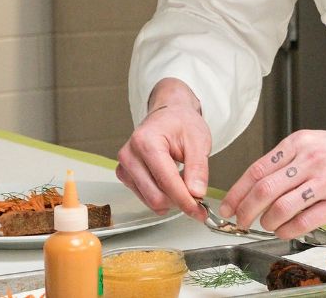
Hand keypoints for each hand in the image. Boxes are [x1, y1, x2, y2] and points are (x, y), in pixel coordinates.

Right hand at [116, 83, 211, 220]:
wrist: (168, 114)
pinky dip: (162, 195)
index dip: (186, 201)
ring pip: (150, 200)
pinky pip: (145, 197)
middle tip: (197, 198)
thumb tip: (196, 194)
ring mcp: (124, 166)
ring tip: (184, 183)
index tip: (201, 211)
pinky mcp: (125, 175)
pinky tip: (171, 182)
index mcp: (146, 141)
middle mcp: (130, 154)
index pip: (166, 182)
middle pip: (155, 197)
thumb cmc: (181, 123)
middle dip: (179, 202)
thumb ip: (198, 168)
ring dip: (171, 200)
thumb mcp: (198, 141)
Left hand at [220, 130, 325, 237]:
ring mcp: (325, 181)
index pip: (257, 168)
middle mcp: (310, 159)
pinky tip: (285, 231)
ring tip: (267, 225)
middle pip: (264, 189)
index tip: (229, 205)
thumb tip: (256, 184)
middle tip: (241, 221)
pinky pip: (303, 221)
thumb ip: (288, 160)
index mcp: (299, 142)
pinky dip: (287, 230)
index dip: (238, 191)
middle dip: (246, 210)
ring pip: (281, 207)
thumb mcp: (315, 144)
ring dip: (267, 222)